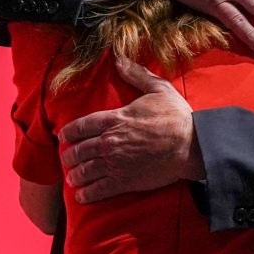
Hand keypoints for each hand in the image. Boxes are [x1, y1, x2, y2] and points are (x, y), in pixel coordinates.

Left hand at [59, 57, 202, 203]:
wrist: (190, 145)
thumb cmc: (175, 116)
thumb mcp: (157, 88)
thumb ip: (135, 74)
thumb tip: (119, 58)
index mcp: (116, 118)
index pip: (82, 125)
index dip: (69, 131)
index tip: (63, 135)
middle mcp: (110, 141)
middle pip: (80, 149)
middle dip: (69, 155)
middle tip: (66, 158)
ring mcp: (116, 163)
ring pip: (86, 170)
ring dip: (75, 175)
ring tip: (71, 178)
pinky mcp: (125, 181)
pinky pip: (99, 190)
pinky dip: (87, 194)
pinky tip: (82, 196)